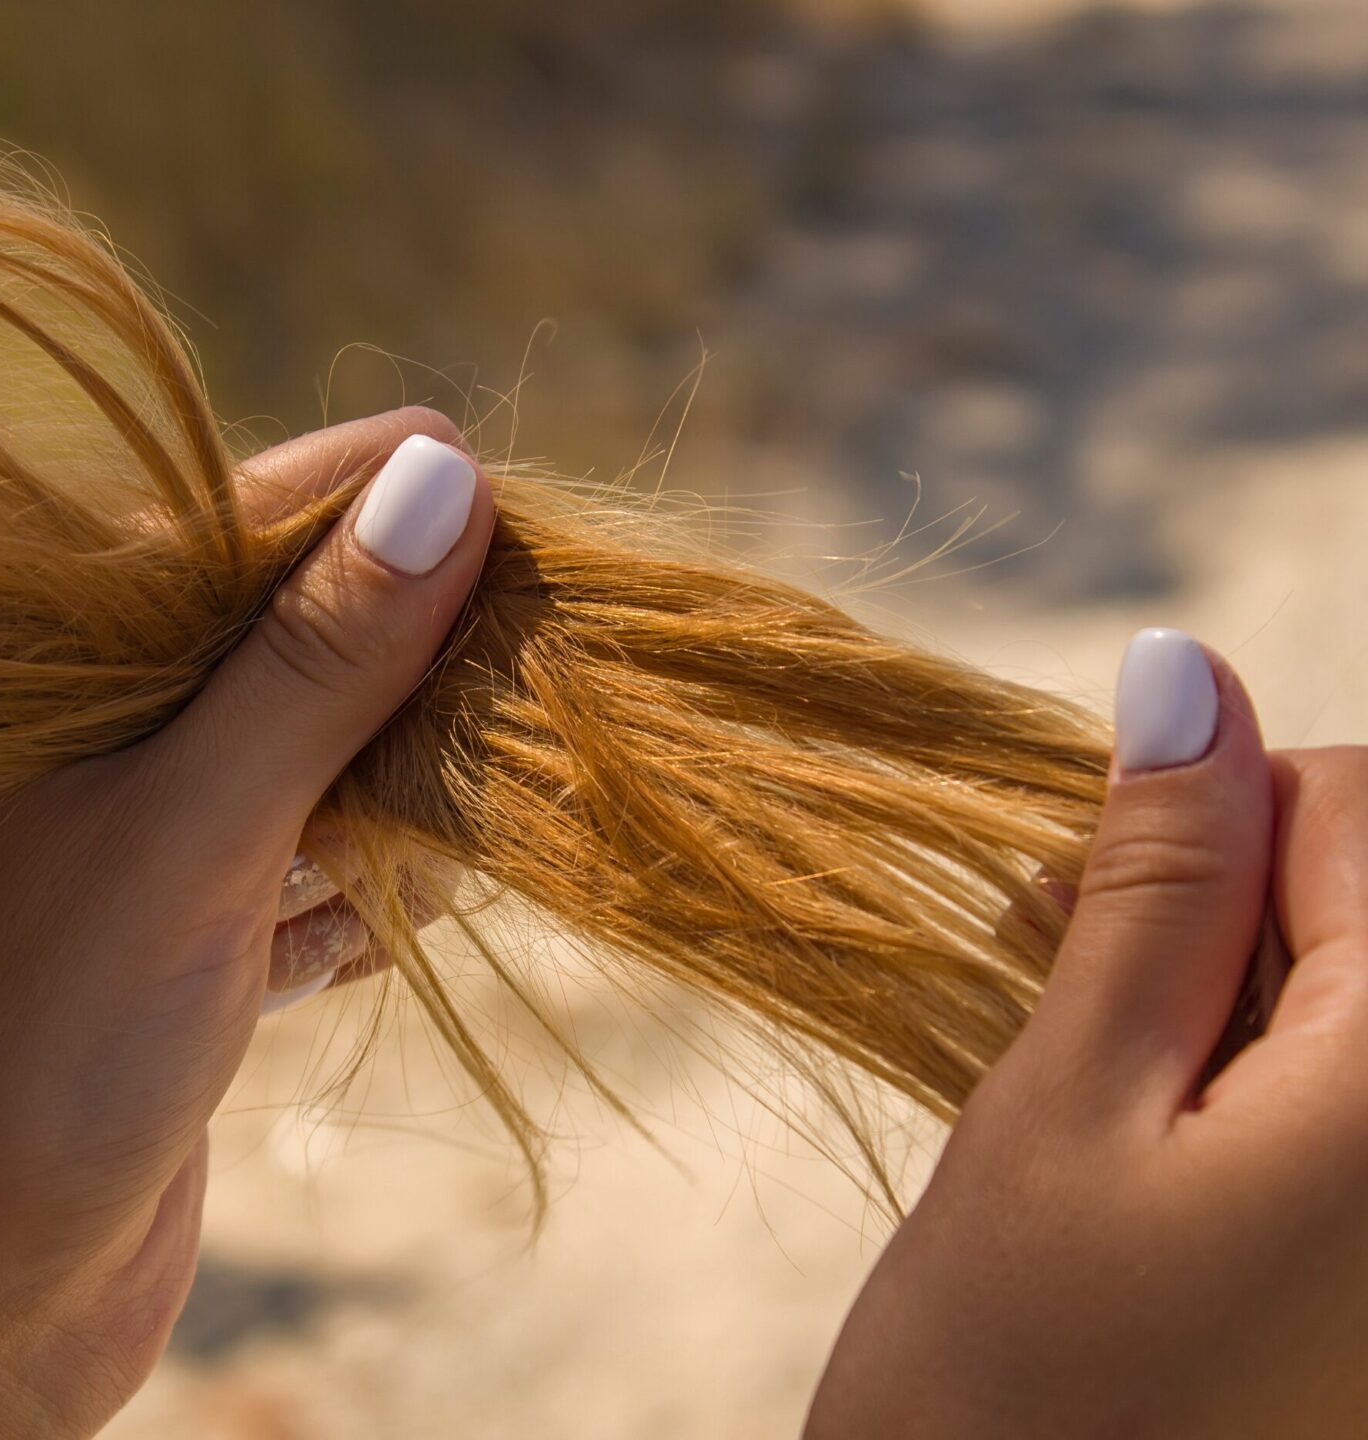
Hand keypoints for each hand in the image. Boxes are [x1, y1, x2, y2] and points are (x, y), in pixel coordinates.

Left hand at [0, 407, 493, 1437]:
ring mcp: (168, 838)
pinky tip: (384, 933)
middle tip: (520, 707)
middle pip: (321, 638)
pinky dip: (372, 899)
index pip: (268, 518)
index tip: (535, 533)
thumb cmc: (50, 1042)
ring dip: (411, 797)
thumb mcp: (194, 829)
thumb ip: (314, 661)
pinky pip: (327, 875)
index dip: (403, 510)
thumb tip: (441, 474)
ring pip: (337, 761)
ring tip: (451, 842)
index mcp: (88, 663)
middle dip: (427, 669)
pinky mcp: (205, 938)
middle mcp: (126, 731)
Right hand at [808, 630, 1367, 1437]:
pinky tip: (1144, 1142)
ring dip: (1216, 994)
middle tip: (1055, 985)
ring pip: (1347, 999)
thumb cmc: (1015, 1385)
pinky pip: (1332, 1104)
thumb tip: (1188, 668)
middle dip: (1212, 907)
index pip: (1364, 809)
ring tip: (1084, 1080)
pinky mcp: (1361, 1275)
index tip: (1074, 910)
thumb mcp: (1066, 1103)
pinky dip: (1243, 1084)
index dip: (1207, 826)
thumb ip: (1160, 882)